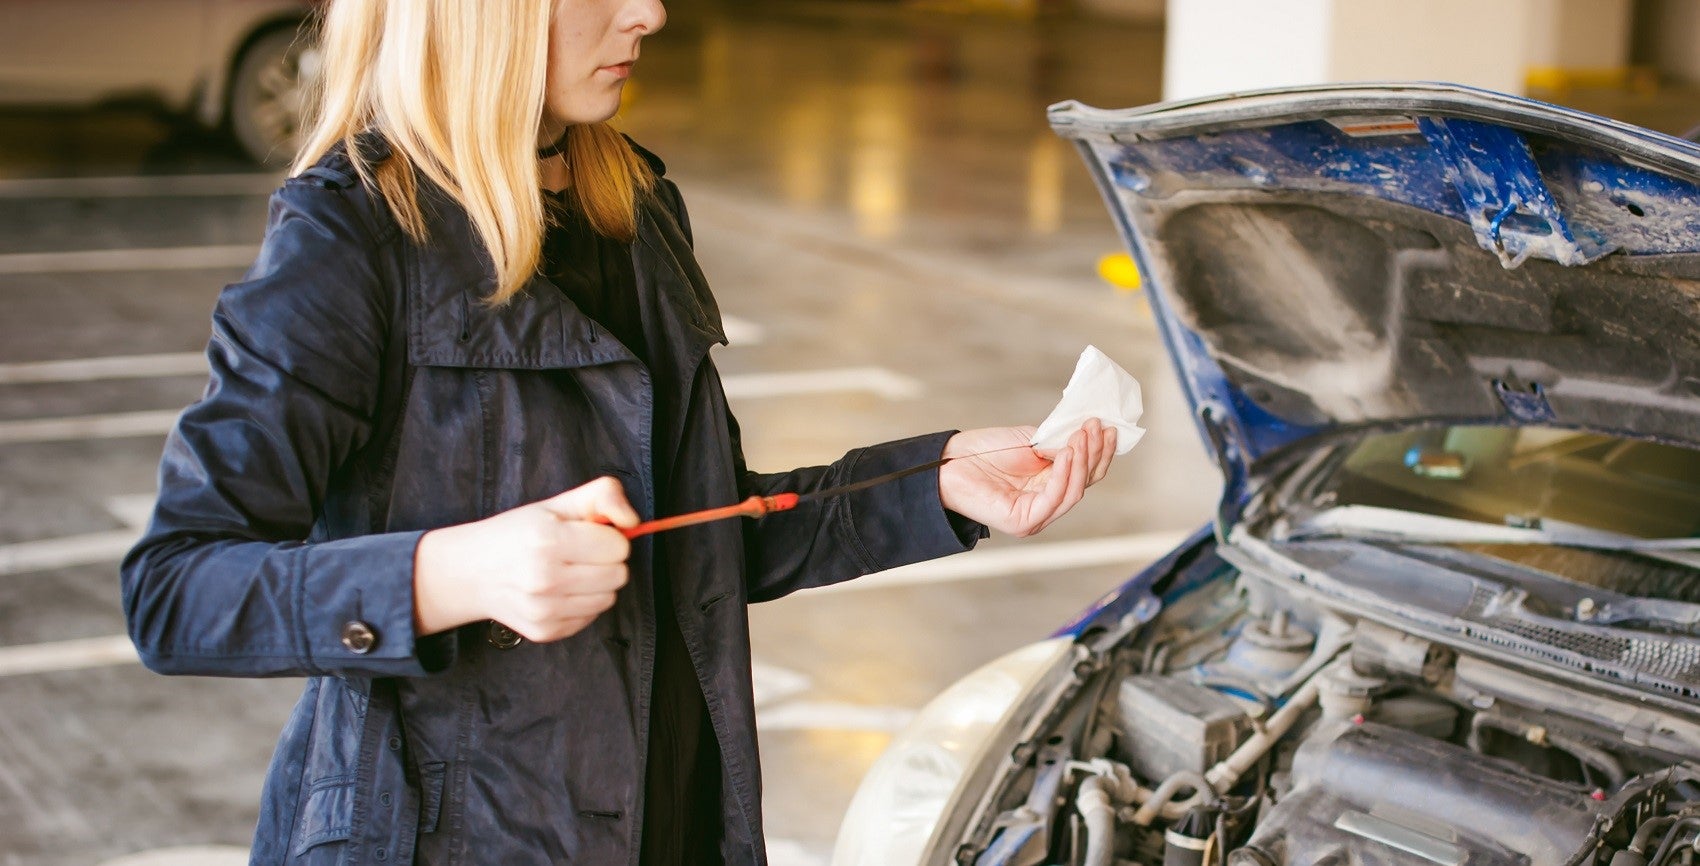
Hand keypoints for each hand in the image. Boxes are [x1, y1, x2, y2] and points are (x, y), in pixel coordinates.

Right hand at [413, 477, 638, 640]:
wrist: (471, 572)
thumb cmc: (518, 533)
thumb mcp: (556, 503)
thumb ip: (603, 495)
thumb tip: (634, 520)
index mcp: (548, 540)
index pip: (618, 546)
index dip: (607, 537)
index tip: (587, 535)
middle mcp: (544, 579)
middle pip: (618, 575)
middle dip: (606, 561)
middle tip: (579, 554)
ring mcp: (543, 610)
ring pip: (609, 599)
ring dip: (597, 584)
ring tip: (569, 572)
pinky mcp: (545, 632)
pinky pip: (590, 618)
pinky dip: (581, 604)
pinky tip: (558, 592)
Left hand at [937, 420, 1115, 537]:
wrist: (951, 461)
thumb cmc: (987, 451)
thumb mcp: (1032, 440)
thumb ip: (1059, 442)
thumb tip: (1086, 438)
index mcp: (1051, 486)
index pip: (1086, 473)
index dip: (1099, 451)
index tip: (1107, 426)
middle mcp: (1047, 504)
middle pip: (1085, 483)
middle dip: (1094, 453)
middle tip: (1096, 427)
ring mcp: (1037, 516)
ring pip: (1074, 491)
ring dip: (1081, 461)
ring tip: (1081, 436)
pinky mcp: (1024, 522)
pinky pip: (1054, 498)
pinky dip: (1064, 474)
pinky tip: (1066, 453)